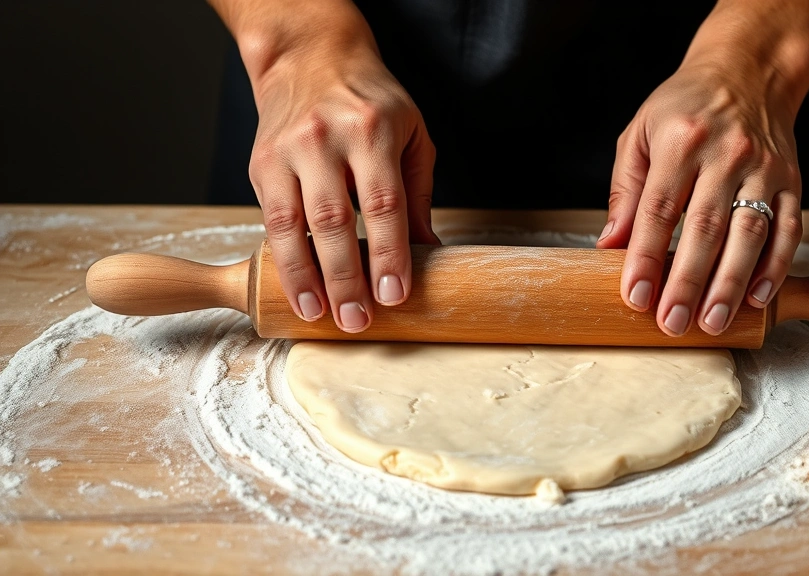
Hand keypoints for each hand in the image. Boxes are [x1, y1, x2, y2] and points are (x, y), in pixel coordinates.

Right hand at [231, 2, 437, 332]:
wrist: (310, 58)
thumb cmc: (370, 101)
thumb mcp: (410, 135)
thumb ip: (417, 195)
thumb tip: (431, 253)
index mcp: (372, 130)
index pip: (383, 202)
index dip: (389, 254)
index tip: (395, 294)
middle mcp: (326, 138)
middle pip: (335, 219)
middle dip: (347, 277)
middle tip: (358, 319)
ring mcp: (288, 150)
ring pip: (294, 224)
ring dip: (307, 277)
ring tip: (321, 314)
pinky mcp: (261, 164)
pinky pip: (272, 220)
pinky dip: (285, 260)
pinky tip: (298, 289)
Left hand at [596, 0, 808, 337]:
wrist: (748, 71)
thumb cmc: (686, 106)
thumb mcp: (640, 133)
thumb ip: (626, 190)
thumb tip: (610, 244)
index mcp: (680, 141)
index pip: (658, 210)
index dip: (644, 257)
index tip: (635, 295)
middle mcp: (725, 155)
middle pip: (703, 229)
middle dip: (686, 282)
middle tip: (672, 322)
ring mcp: (763, 169)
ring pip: (748, 235)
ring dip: (729, 284)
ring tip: (712, 322)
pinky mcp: (791, 181)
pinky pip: (788, 230)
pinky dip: (774, 268)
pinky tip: (757, 298)